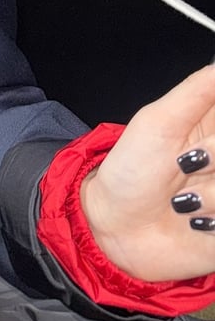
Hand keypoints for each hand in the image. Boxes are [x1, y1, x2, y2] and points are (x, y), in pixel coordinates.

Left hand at [81, 64, 214, 280]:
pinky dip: (214, 223)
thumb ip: (197, 90)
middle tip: (187, 164)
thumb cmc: (130, 171)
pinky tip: (196, 224)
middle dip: (214, 155)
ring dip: (211, 196)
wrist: (115, 229)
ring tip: (182, 200)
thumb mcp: (159, 122)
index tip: (199, 146)